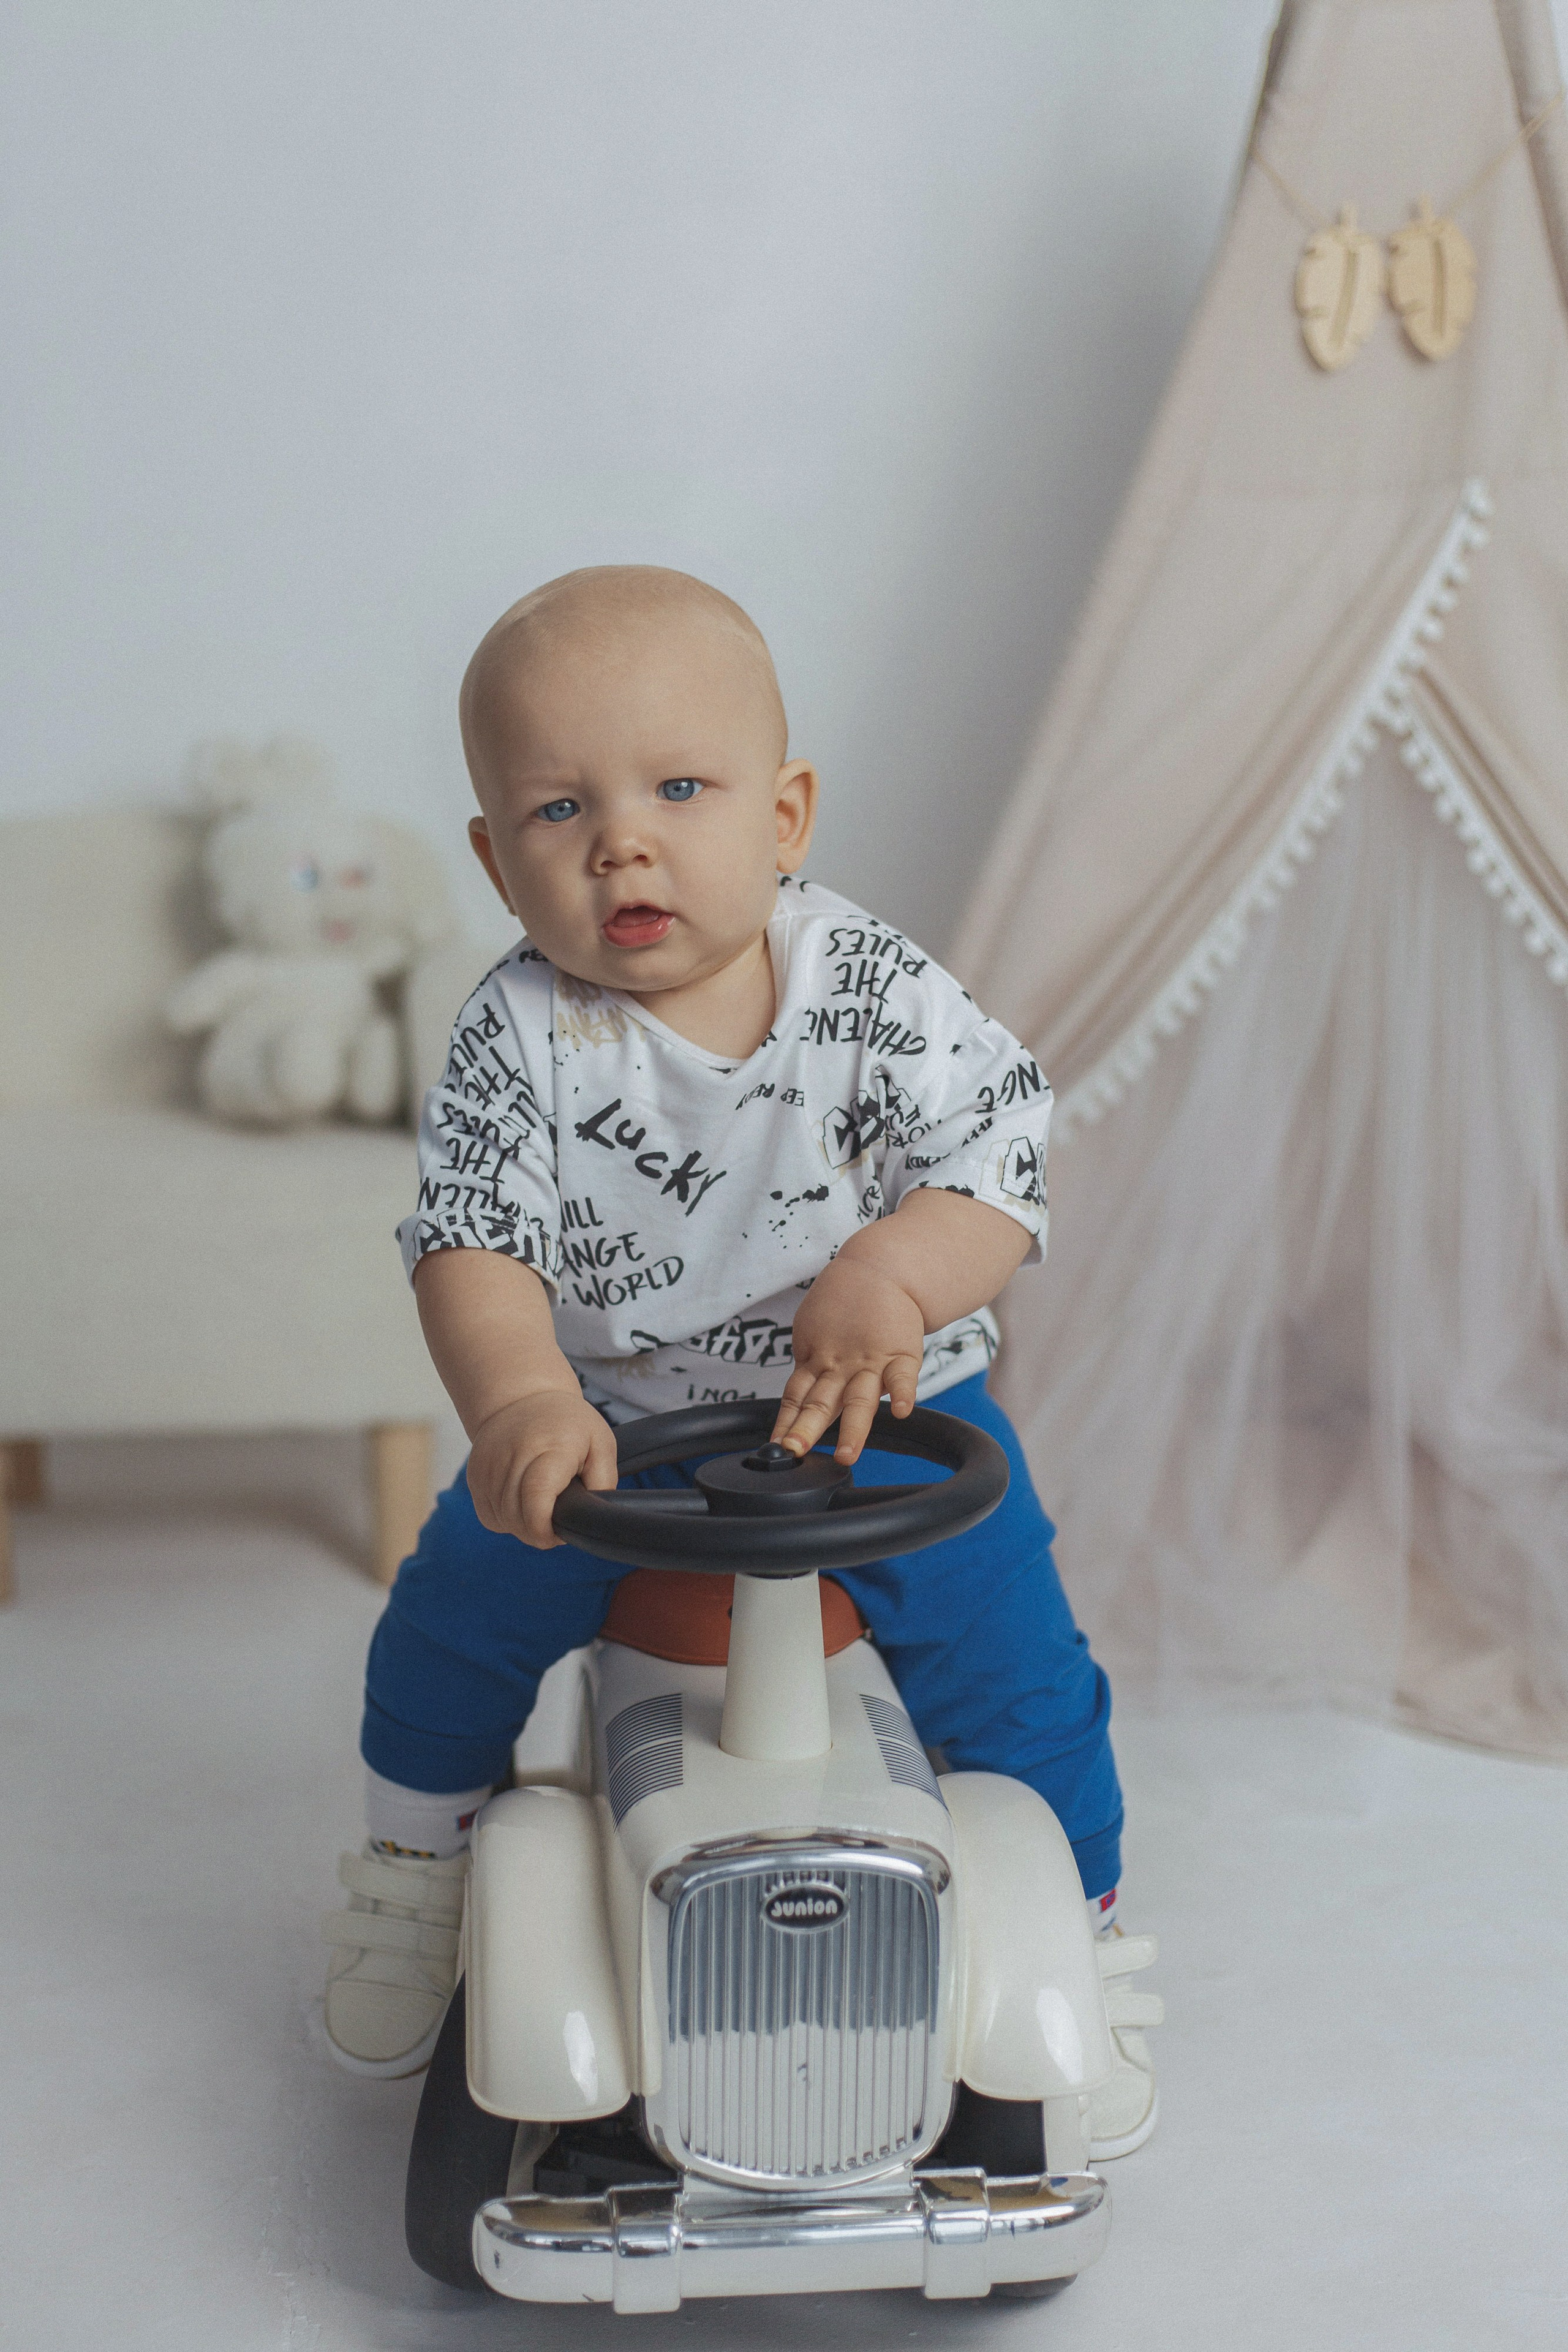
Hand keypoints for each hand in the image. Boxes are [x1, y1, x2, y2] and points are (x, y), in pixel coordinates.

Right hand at [465, 1387, 618, 1548]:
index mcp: (550, 1446)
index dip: (545, 1527)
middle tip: (556, 1520)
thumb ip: (603, 1481)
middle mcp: (513, 1455)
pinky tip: (521, 1503)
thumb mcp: (601, 1443)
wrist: (521, 1397)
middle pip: (517, 1516)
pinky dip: (506, 1519)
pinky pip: (489, 1516)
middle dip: (539, 1532)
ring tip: (541, 1507)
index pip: (537, 1495)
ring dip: (523, 1526)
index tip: (558, 1532)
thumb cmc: (567, 1424)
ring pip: (502, 1520)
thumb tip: (592, 1517)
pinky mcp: (474, 1475)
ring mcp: (488, 1466)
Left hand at [770, 1255, 923, 1464]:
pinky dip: (901, 1393)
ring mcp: (870, 1361)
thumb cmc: (844, 1304)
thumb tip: (796, 1401)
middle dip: (807, 1428)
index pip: (795, 1397)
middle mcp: (840, 1365)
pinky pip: (902, 1376)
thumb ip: (808, 1366)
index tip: (776, 1446)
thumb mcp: (813, 1332)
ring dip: (852, 1428)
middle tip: (796, 1450)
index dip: (785, 1422)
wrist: (880, 1269)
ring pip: (859, 1399)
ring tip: (847, 1453)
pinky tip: (901, 1411)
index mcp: (816, 1361)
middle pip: (821, 1401)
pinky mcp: (900, 1353)